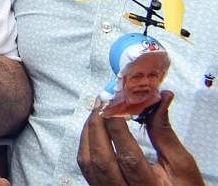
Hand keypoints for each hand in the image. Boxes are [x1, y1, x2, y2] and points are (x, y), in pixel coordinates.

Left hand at [78, 92, 202, 185]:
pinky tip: (93, 129)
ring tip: (97, 111)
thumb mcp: (182, 166)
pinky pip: (86, 167)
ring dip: (89, 133)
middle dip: (98, 126)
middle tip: (103, 101)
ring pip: (88, 163)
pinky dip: (86, 145)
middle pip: (102, 159)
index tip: (115, 102)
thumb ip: (164, 134)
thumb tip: (159, 99)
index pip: (128, 156)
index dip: (117, 127)